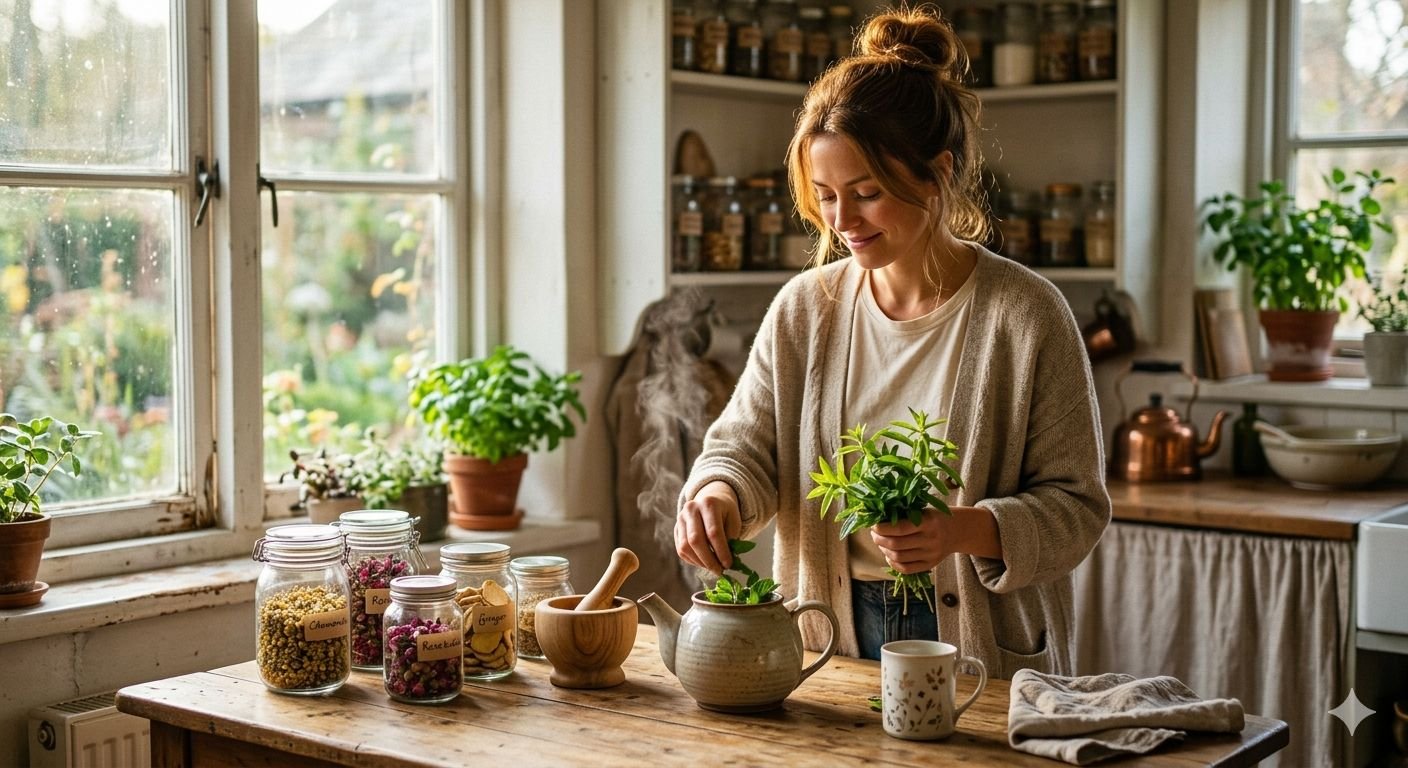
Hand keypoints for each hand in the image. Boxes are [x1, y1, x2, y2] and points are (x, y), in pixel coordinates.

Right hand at [675, 481, 741, 573]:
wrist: (710, 500)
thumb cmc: (725, 513)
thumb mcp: (734, 521)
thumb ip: (731, 539)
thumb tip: (725, 562)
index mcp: (709, 504)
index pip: (713, 532)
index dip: (721, 551)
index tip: (728, 564)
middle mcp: (691, 508)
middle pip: (696, 540)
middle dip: (708, 560)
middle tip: (719, 570)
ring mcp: (680, 518)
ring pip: (685, 547)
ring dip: (700, 562)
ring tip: (712, 567)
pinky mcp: (676, 529)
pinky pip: (681, 550)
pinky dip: (693, 560)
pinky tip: (704, 562)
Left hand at [871, 506, 1001, 571]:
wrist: (957, 531)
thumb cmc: (934, 518)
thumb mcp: (922, 511)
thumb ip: (904, 516)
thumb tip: (877, 519)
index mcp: (928, 522)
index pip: (900, 528)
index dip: (882, 528)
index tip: (874, 525)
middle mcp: (930, 539)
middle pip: (896, 545)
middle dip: (879, 539)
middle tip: (874, 534)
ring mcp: (931, 554)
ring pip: (899, 557)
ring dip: (884, 550)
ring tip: (880, 543)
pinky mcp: (930, 565)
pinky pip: (906, 569)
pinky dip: (893, 563)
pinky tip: (888, 555)